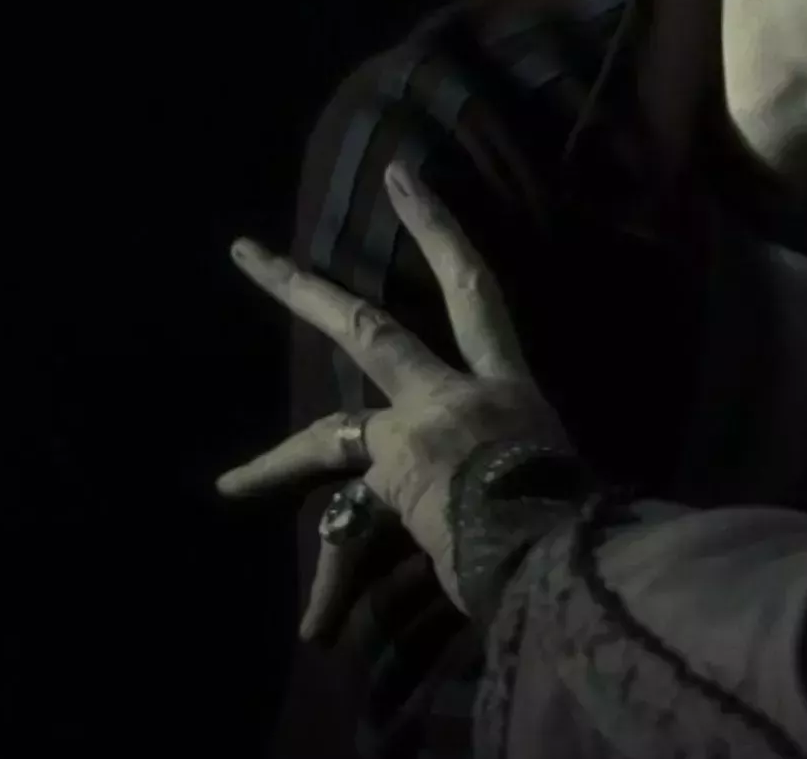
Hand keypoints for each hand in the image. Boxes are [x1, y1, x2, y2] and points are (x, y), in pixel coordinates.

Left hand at [216, 161, 568, 632]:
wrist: (555, 545)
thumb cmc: (579, 508)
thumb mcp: (562, 471)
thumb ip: (531, 468)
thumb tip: (545, 496)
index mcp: (503, 384)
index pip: (472, 287)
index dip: (436, 229)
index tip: (402, 178)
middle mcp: (448, 395)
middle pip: (364, 330)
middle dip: (299, 290)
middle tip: (242, 254)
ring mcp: (407, 439)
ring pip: (325, 438)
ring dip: (270, 465)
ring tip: (227, 484)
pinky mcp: (379, 500)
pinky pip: (346, 542)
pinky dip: (332, 588)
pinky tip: (314, 626)